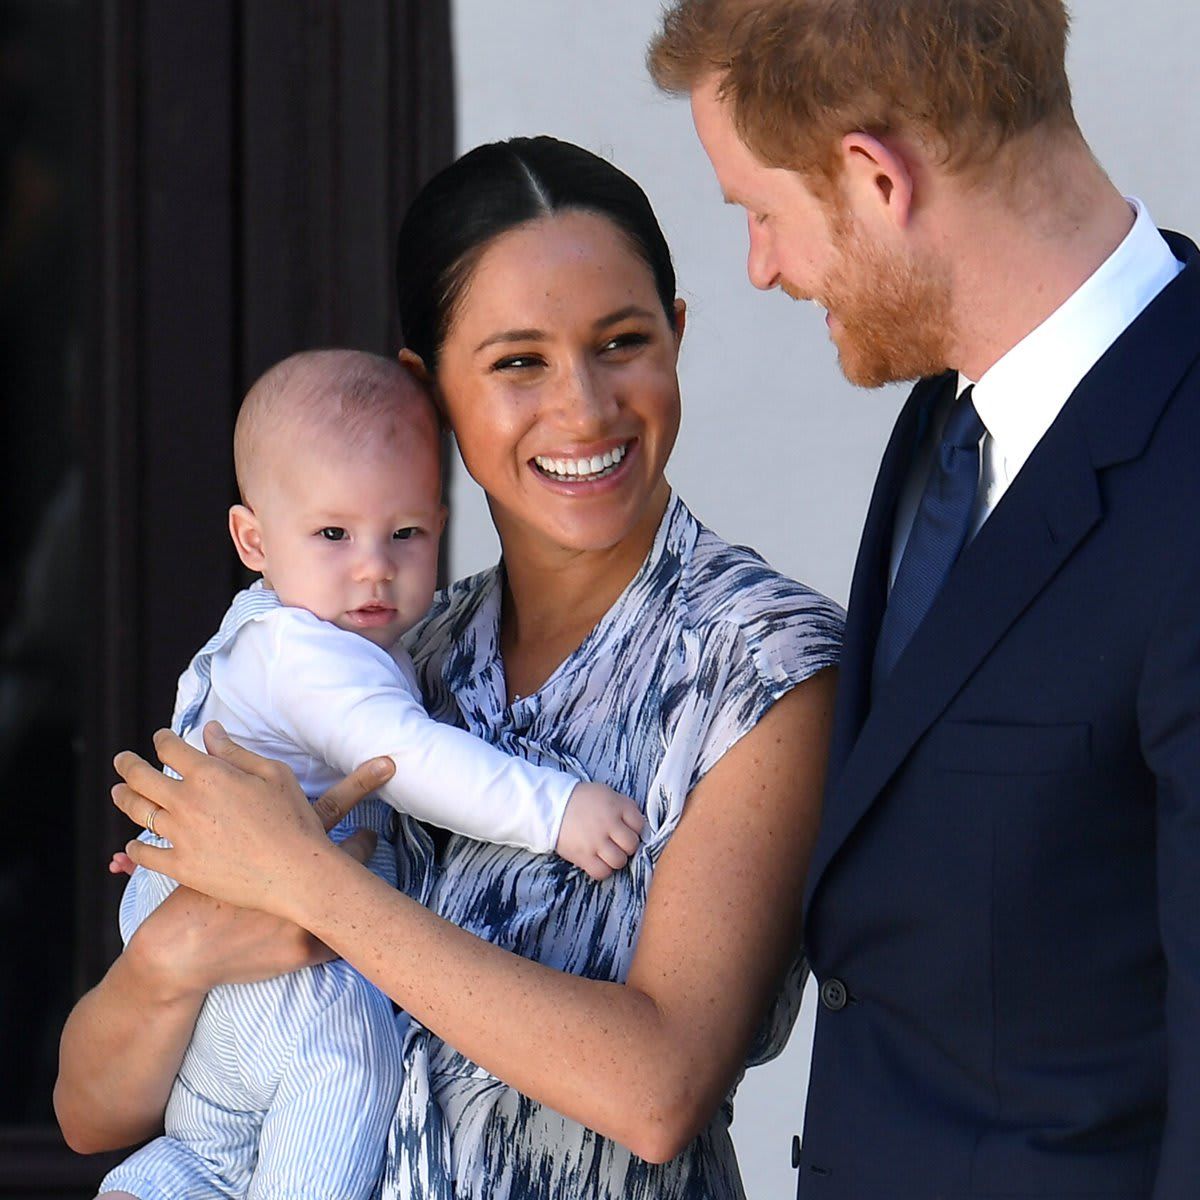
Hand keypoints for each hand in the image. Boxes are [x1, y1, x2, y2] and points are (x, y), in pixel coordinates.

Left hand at [111, 722, 393, 916]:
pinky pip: (145, 855)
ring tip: (119, 792)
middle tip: (122, 760)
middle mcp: (186, 802)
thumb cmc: (293, 819)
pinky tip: (133, 844)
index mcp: (209, 775)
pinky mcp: (181, 868)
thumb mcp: (273, 773)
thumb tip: (209, 731)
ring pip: (138, 812)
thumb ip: (235, 752)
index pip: (170, 748)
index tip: (160, 738)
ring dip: (124, 798)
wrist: (297, 872)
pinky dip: (135, 848)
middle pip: (140, 777)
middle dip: (127, 764)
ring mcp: (180, 837)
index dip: (162, 739)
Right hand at [555, 783, 643, 880]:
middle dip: (627, 846)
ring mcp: (596, 842)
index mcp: (616, 806)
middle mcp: (609, 825)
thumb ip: (624, 806)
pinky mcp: (583, 857)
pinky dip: (603, 870)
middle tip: (618, 843)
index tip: (627, 829)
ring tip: (608, 853)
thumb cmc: (581, 799)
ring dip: (616, 859)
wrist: (551, 805)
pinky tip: (599, 861)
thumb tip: (638, 824)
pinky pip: (602, 872)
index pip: (640, 825)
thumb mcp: (606, 793)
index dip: (635, 829)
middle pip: (632, 845)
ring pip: (619, 861)